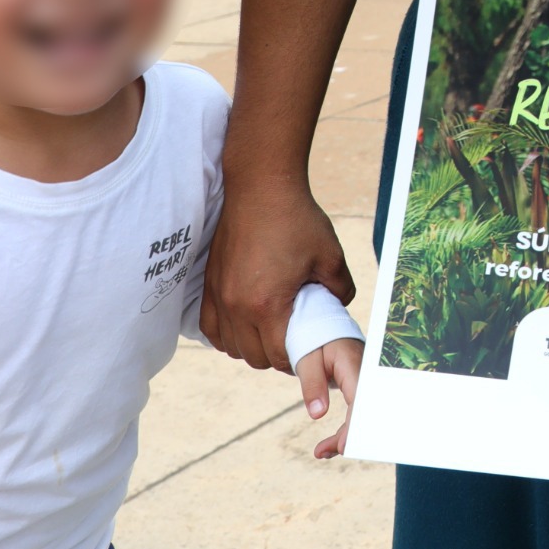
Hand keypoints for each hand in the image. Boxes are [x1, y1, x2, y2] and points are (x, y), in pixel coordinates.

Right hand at [200, 179, 353, 373]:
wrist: (261, 187)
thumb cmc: (297, 220)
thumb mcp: (331, 258)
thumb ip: (339, 291)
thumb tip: (337, 309)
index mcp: (267, 305)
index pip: (278, 356)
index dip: (295, 360)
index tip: (307, 351)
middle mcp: (237, 306)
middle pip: (253, 356)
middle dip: (274, 356)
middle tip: (291, 342)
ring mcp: (219, 296)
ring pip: (229, 346)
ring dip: (249, 347)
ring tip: (268, 333)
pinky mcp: (209, 284)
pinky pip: (210, 328)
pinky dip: (225, 334)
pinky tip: (243, 325)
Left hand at [299, 336, 361, 459]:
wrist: (325, 327)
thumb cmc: (315, 340)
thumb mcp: (307, 359)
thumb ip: (312, 384)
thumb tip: (317, 414)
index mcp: (356, 364)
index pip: (361, 399)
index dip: (355, 424)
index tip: (344, 446)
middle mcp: (368, 375)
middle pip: (368, 411)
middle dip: (351, 436)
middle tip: (322, 452)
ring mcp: (368, 382)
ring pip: (365, 415)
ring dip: (347, 436)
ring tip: (321, 452)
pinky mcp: (363, 389)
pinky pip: (360, 412)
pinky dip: (348, 430)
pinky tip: (332, 444)